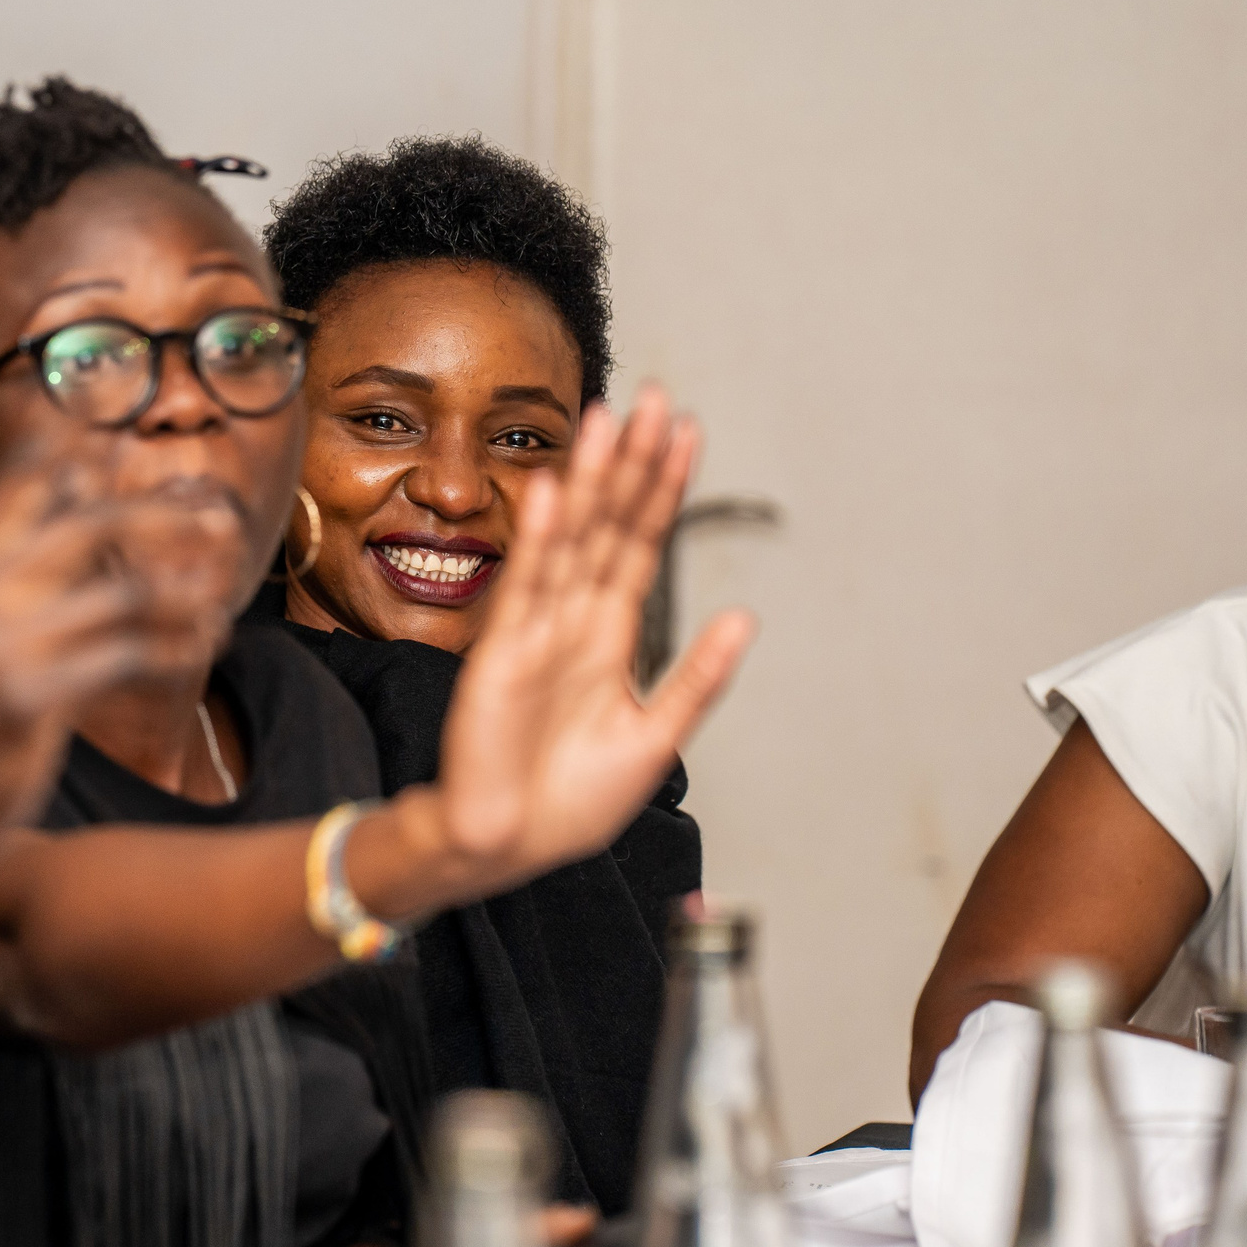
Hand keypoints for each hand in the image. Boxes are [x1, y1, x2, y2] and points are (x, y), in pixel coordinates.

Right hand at [0, 438, 238, 828]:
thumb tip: (84, 472)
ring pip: (123, 595)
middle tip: (224, 522)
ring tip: (217, 604)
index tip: (125, 437)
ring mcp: (1, 642)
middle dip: (166, 519)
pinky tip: (202, 646)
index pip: (24, 482)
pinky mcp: (30, 695)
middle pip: (91, 527)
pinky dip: (172, 648)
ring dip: (183, 597)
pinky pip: (126, 655)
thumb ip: (27, 553)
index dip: (75, 450)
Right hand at [425, 387, 753, 890]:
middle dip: (632, 463)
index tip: (687, 435)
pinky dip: (541, 539)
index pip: (640, 545)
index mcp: (609, 637)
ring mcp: (536, 631)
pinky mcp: (502, 655)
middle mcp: (572, 621)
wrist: (506, 847)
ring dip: (589, 480)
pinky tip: (556, 491)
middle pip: (607, 525)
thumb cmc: (568, 803)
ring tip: (609, 419)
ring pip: (570, 540)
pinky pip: (526, 587)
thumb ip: (697, 678)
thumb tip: (744, 618)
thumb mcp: (654, 739)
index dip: (663, 490)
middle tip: (654, 399)